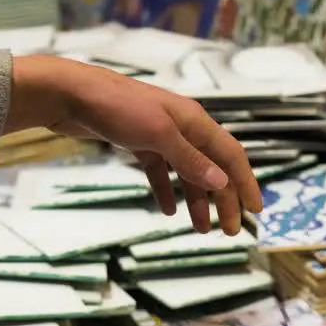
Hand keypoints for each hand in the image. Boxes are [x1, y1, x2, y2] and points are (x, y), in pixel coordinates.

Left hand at [7, 55, 262, 234]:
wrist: (70, 94)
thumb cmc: (116, 108)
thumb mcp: (157, 135)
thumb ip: (189, 159)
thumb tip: (221, 182)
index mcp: (194, 121)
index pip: (231, 155)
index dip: (246, 183)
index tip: (255, 211)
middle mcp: (182, 127)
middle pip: (211, 167)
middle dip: (222, 200)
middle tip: (228, 232)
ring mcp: (159, 134)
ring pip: (187, 172)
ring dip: (196, 200)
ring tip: (200, 229)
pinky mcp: (137, 142)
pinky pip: (160, 170)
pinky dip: (166, 190)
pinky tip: (169, 210)